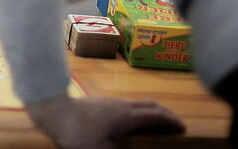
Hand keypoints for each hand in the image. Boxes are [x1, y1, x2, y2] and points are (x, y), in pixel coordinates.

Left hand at [26, 94, 184, 148]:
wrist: (53, 111)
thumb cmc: (78, 134)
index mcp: (127, 117)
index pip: (156, 116)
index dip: (172, 121)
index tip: (184, 128)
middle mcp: (122, 105)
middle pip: (149, 105)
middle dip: (165, 113)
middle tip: (175, 122)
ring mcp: (110, 102)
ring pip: (137, 103)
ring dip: (151, 111)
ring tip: (156, 121)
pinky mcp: (99, 103)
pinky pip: (126, 104)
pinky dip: (137, 111)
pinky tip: (129, 120)